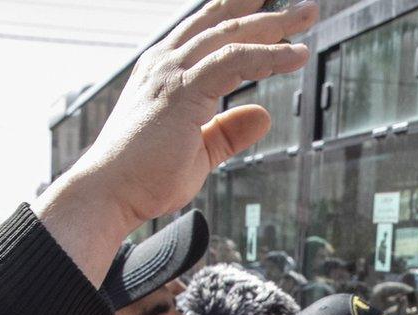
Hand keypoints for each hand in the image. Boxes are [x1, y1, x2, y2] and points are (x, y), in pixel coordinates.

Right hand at [40, 0, 316, 280]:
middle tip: (305, 8)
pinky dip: (267, 54)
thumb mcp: (199, 151)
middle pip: (222, 21)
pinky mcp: (182, 91)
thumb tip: (262, 115)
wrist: (109, 193)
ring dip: (274, 24)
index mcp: (164, 70)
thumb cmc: (143, 177)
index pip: (208, 30)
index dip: (241, 16)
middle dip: (263, 9)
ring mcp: (172, 73)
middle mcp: (166, 62)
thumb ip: (229, 131)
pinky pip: (233, 60)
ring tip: (308, 15)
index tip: (273, 14)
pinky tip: (295, 55)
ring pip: (231, 34)